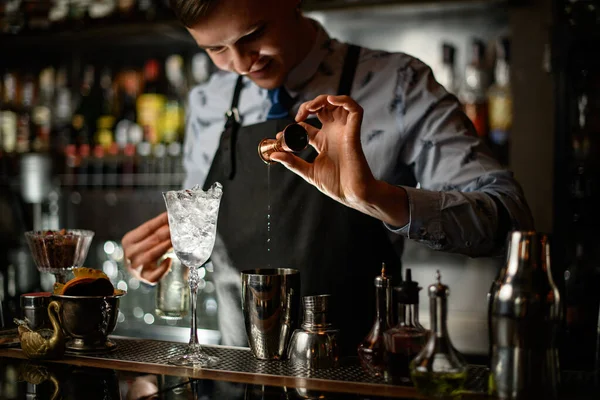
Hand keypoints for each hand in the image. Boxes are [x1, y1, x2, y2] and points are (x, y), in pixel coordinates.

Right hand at [121, 212, 172, 284]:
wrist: (137, 269)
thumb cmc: (145, 249)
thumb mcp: (147, 237)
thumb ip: (157, 229)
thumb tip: (172, 216)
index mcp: (128, 240)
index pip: (147, 228)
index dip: (160, 221)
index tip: (171, 215)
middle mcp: (130, 254)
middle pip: (150, 240)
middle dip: (165, 233)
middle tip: (177, 227)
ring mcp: (137, 268)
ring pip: (151, 255)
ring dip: (164, 246)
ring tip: (175, 240)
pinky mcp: (146, 278)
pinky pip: (155, 274)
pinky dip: (163, 267)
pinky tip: (169, 260)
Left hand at [270, 95, 409, 226]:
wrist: (352, 193)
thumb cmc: (336, 185)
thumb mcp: (308, 172)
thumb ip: (292, 162)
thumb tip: (273, 155)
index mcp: (323, 142)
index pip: (308, 125)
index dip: (296, 124)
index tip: (282, 135)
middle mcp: (334, 133)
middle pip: (323, 108)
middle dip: (310, 105)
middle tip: (300, 115)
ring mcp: (344, 131)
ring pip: (337, 103)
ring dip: (323, 99)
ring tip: (312, 108)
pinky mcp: (354, 131)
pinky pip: (354, 109)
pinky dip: (343, 100)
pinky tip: (331, 101)